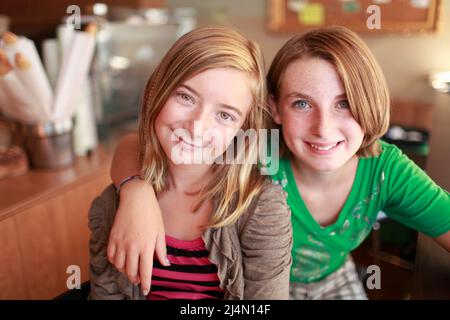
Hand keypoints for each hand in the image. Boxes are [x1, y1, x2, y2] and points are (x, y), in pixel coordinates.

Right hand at [107, 179, 168, 294]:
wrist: (136, 198)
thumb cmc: (151, 213)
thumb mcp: (160, 231)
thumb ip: (161, 250)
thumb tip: (165, 264)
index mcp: (146, 246)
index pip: (145, 271)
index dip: (145, 283)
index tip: (146, 290)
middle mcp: (132, 246)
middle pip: (130, 271)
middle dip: (134, 279)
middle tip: (138, 280)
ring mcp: (120, 242)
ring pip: (119, 266)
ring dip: (124, 271)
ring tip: (130, 269)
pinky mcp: (112, 237)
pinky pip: (110, 256)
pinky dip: (114, 262)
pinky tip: (120, 260)